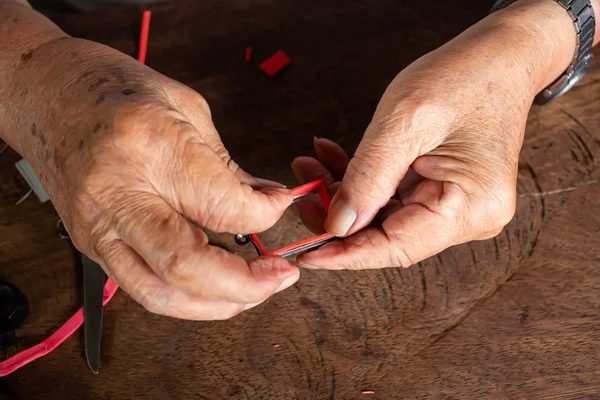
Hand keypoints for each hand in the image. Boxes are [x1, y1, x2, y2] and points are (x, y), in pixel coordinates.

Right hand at [20, 39, 298, 318]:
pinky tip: (214, 288)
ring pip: (159, 294)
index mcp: (150, 147)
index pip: (221, 205)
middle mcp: (119, 194)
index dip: (265, 215)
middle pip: (186, 266)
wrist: (47, 93)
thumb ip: (227, 166)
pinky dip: (185, 297)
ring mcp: (99, 226)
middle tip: (280, 277)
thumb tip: (267, 201)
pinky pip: (142, 287)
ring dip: (215, 304)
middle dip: (245, 284)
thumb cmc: (114, 89)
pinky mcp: (91, 244)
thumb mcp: (186, 109)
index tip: (280, 206)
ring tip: (253, 293)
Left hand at [292, 0, 580, 268]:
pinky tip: (331, 160)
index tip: (305, 255)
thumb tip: (336, 224)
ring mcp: (456, 209)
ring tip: (309, 167)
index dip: (345, 254)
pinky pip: (391, 199)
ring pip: (382, 218)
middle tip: (300, 193)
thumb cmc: (465, 77)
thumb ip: (368, 177)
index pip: (396, 247)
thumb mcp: (407, 120)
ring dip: (342, 195)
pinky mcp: (442, 195)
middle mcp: (468, 218)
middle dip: (336, 216)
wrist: (499, 56)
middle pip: (386, 236)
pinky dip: (359, 183)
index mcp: (470, 207)